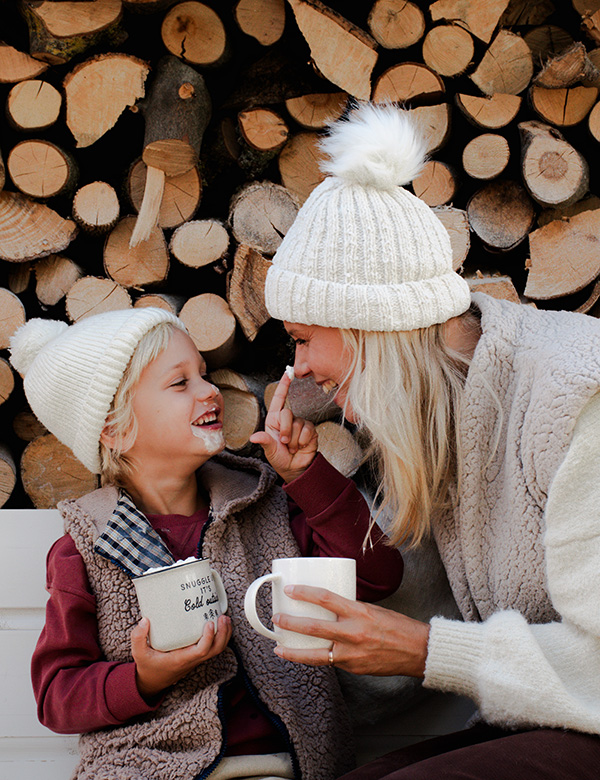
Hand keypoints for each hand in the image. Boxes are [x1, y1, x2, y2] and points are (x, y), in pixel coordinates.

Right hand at [131, 615, 231, 699]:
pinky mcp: (197, 656)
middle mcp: (192, 660)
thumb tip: (145, 620)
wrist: (152, 682)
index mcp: (181, 660)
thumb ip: (138, 637)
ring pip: (217, 650)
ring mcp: (196, 659)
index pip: (201, 651)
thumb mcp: (138, 654)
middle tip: (223, 617)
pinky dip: (219, 636)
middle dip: (223, 634)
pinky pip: (213, 648)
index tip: (209, 623)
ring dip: (224, 635)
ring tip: (225, 618)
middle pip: (216, 650)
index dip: (209, 637)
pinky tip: (218, 623)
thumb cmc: (147, 666)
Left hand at [250, 371, 317, 482]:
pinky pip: (307, 430)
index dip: (283, 386)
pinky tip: (301, 446)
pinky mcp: (310, 430)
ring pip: (298, 424)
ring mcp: (300, 424)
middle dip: (285, 431)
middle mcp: (287, 420)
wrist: (295, 469)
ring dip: (294, 440)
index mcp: (274, 420)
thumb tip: (254, 437)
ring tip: (293, 447)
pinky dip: (303, 441)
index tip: (287, 374)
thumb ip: (264, 442)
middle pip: (287, 413)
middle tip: (284, 443)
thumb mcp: (269, 451)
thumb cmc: (280, 458)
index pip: (279, 399)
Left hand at [272, 585, 429, 677]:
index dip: (305, 593)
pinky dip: (314, 659)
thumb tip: (331, 606)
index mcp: (359, 613)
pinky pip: (328, 663)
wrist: (417, 651)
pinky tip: (303, 656)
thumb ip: (351, 609)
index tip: (291, 590)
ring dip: (293, 651)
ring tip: (279, 647)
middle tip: (277, 619)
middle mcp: (353, 633)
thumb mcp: (373, 609)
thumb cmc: (397, 627)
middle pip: (314, 627)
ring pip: (315, 654)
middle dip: (291, 623)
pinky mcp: (352, 668)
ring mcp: (351, 654)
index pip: (325, 598)